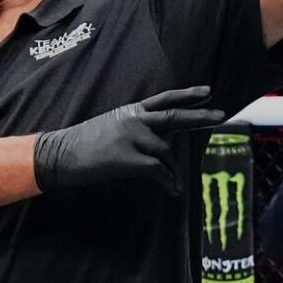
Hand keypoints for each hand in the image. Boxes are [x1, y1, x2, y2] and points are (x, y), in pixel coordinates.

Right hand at [32, 86, 227, 193]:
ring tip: (174, 183)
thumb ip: (136, 129)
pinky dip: (168, 181)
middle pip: (175, 116)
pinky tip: (173, 190)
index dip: (188, 95)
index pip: (165, 99)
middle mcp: (134, 120)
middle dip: (200, 117)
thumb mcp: (111, 127)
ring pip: (166, 151)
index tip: (208, 92)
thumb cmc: (83, 144)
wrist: (59, 155)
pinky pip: (158, 170)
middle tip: (222, 116)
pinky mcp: (128, 158)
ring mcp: (131, 137)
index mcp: (130, 111)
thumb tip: (160, 140)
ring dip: (173, 169)